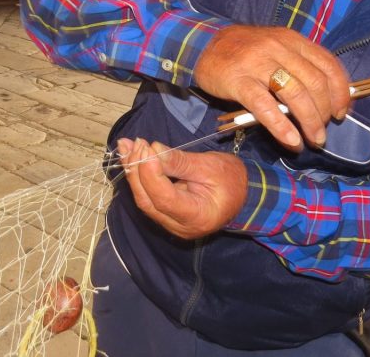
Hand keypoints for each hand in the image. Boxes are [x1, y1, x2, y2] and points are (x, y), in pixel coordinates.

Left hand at [119, 138, 247, 239]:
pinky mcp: (166, 215)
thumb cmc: (232, 180)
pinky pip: (148, 197)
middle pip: (148, 200)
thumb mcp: (210, 166)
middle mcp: (180, 226)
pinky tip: (132, 157)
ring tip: (126, 146)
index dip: (151, 173)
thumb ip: (180, 161)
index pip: (165, 198)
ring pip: (144, 199)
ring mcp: (171, 223)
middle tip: (132, 143)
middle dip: (137, 170)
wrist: (243, 196)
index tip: (146, 147)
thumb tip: (153, 150)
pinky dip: (139, 176)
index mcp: (197, 216)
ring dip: (133, 172)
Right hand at [194, 25, 350, 149]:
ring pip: (295, 95)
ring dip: (310, 122)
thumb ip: (299, 65)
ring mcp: (258, 64)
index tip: (341, 112)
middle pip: (315, 83)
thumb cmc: (245, 52)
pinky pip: (265, 107)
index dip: (340, 92)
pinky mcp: (239, 81)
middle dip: (325, 113)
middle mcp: (279, 49)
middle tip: (322, 131)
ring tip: (313, 140)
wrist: (204, 45)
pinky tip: (291, 141)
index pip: (328, 65)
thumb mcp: (276, 47)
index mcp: (292, 40)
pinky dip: (282, 127)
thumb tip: (326, 97)